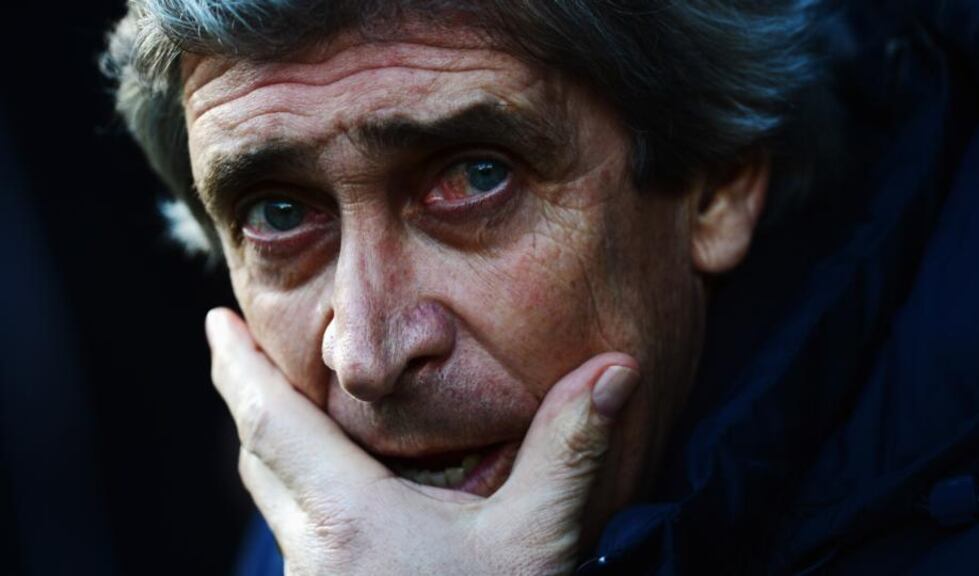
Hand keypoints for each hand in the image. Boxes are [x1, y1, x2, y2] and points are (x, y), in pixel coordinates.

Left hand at [206, 307, 639, 574]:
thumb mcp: (537, 541)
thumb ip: (569, 449)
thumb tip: (617, 367)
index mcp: (349, 520)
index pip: (272, 425)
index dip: (239, 368)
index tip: (213, 321)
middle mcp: (313, 553)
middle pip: (259, 458)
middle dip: (244, 397)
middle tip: (237, 347)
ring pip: (272, 499)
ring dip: (270, 445)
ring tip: (280, 404)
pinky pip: (294, 531)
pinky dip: (294, 485)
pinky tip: (330, 486)